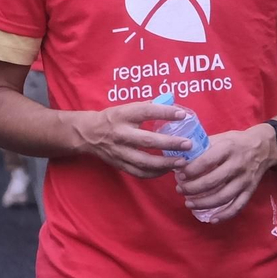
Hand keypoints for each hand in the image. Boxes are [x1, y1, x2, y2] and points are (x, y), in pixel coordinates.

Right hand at [75, 102, 201, 178]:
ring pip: (144, 161)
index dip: (164, 112)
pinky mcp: (119, 164)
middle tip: (188, 144)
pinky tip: (167, 170)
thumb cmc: (113, 118)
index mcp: (123, 115)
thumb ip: (148, 107)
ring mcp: (119, 151)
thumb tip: (173, 103)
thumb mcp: (126, 108)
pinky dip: (155, 173)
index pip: (146, 112)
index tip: (182, 115)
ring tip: (182, 162)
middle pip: (147, 140)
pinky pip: (139, 172)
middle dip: (170, 143)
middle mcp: (120, 133)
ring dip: (165, 163)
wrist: (88, 134)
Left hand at [174, 125, 276, 221]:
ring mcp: (245, 179)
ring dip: (204, 203)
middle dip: (193, 188)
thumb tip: (180, 157)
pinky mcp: (250, 190)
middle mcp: (237, 165)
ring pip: (223, 196)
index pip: (207, 161)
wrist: (264, 147)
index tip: (180, 174)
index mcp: (228, 148)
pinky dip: (225, 215)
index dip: (192, 170)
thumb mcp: (220, 137)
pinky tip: (212, 220)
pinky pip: (238, 206)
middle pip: (213, 181)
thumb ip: (203, 147)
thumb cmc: (236, 142)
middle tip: (180, 190)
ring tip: (188, 204)